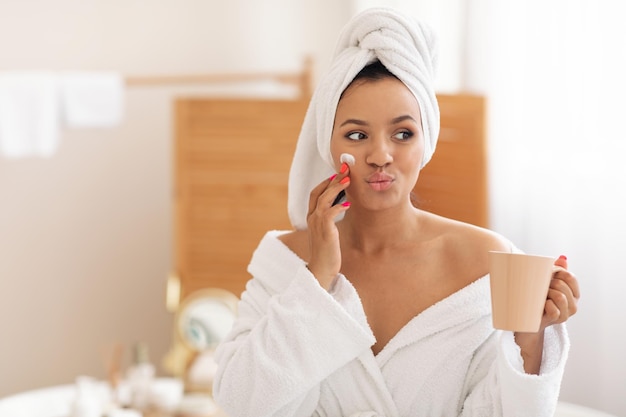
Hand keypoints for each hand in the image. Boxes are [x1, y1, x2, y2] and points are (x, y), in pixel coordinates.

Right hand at [305, 164, 350, 288]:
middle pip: (319, 191)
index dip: (326, 182)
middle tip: (345, 169)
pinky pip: (329, 213)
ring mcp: (317, 224)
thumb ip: (331, 218)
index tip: (338, 173)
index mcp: (311, 217)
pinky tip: (348, 203)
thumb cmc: (327, 252)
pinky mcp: (325, 231)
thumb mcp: (328, 231)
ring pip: (323, 199)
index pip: (315, 193)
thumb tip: (342, 204)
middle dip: (332, 179)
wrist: (321, 269)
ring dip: (336, 188)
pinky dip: (338, 206)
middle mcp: (312, 218)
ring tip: (348, 180)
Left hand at [540, 255, 579, 329]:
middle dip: (549, 283)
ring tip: (541, 296)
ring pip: (560, 297)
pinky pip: (554, 310)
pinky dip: (546, 305)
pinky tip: (541, 305)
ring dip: (547, 294)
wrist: (529, 320)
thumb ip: (558, 270)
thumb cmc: (539, 299)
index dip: (558, 272)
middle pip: (562, 285)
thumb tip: (562, 258)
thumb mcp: (548, 283)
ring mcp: (566, 314)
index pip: (570, 277)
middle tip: (541, 287)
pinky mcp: (556, 321)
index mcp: (574, 294)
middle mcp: (573, 305)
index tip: (548, 275)